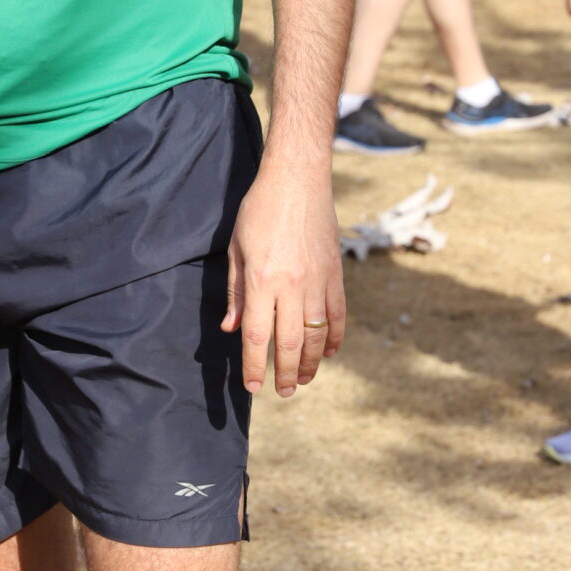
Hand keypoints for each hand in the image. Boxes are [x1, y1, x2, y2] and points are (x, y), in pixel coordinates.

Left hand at [223, 156, 345, 397]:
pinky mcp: (336, 273)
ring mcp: (318, 280)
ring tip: (305, 378)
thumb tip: (232, 328)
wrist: (299, 178)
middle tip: (285, 392)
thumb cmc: (260, 209)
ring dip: (313, 362)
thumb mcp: (237, 248)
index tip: (253, 386)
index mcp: (262, 280)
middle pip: (291, 342)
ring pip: (318, 333)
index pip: (257, 335)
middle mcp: (292, 285)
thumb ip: (236, 292)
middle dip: (287, 373)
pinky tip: (330, 352)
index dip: (254, 365)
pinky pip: (338, 314)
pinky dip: (335, 337)